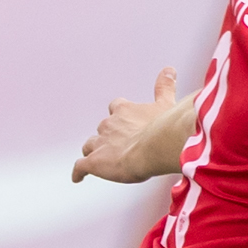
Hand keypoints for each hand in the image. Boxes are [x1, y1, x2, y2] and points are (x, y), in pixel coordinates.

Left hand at [74, 66, 177, 183]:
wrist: (154, 146)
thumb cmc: (162, 127)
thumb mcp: (166, 104)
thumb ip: (165, 88)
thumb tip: (170, 70)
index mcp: (125, 110)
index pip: (117, 108)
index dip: (120, 116)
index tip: (123, 119)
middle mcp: (109, 124)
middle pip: (103, 128)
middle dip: (108, 135)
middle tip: (117, 145)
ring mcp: (100, 143)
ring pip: (90, 145)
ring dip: (93, 151)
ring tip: (98, 160)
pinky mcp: (94, 162)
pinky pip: (81, 167)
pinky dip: (79, 172)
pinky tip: (77, 177)